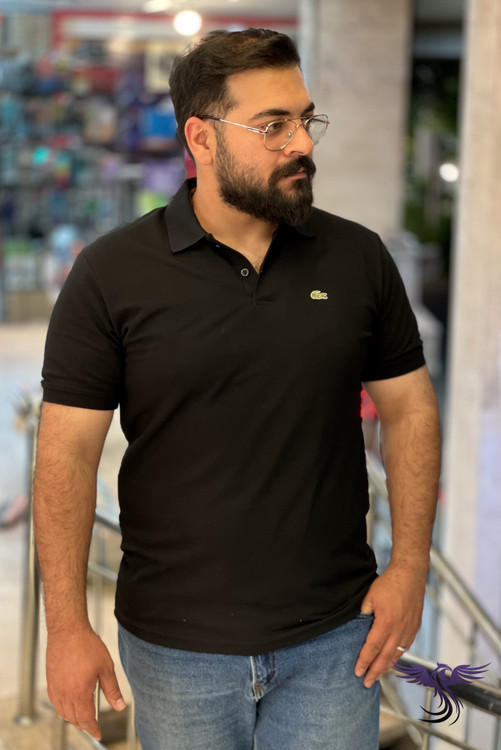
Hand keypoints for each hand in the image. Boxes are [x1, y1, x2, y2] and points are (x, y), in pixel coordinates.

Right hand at [46, 626, 125, 739]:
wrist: (68, 631)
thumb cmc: (87, 646)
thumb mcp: (106, 668)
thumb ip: (112, 690)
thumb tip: (119, 706)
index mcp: (79, 694)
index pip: (86, 720)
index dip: (93, 729)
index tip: (98, 734)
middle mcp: (65, 694)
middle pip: (73, 718)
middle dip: (83, 725)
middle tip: (93, 725)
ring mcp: (55, 688)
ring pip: (63, 712)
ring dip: (72, 718)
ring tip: (82, 716)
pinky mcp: (50, 681)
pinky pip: (55, 702)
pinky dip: (63, 708)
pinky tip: (69, 703)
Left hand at [354, 565, 426, 687]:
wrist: (410, 575)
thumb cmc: (389, 584)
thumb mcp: (370, 596)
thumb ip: (363, 613)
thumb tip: (356, 625)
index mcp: (386, 622)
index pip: (373, 648)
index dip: (364, 661)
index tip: (357, 672)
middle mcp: (399, 630)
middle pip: (385, 657)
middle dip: (375, 671)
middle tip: (366, 683)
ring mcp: (408, 630)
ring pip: (396, 655)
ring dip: (386, 667)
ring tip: (377, 676)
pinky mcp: (414, 628)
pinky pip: (404, 648)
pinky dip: (396, 657)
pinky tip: (390, 661)